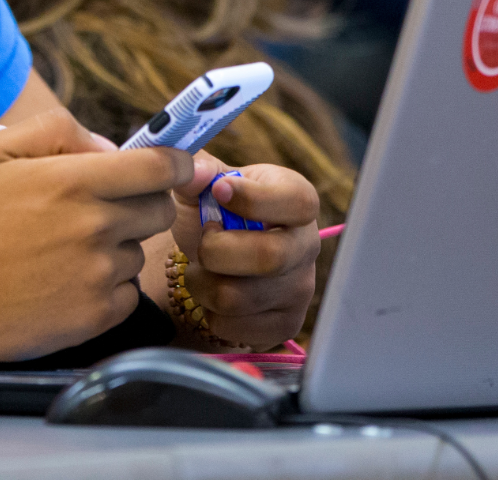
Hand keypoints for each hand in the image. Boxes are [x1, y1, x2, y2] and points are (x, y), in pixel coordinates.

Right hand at [0, 109, 187, 360]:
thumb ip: (58, 129)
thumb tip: (109, 147)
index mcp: (75, 181)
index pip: (160, 167)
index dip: (177, 163)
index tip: (176, 166)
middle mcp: (96, 226)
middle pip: (159, 209)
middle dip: (142, 203)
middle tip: (101, 210)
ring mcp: (99, 274)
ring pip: (140, 252)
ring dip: (118, 247)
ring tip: (67, 251)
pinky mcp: (97, 316)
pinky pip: (128, 293)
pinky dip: (109, 287)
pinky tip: (68, 282)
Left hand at [169, 154, 319, 350]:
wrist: (218, 255)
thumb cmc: (217, 209)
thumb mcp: (207, 182)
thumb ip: (198, 170)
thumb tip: (190, 170)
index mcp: (297, 199)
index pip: (297, 202)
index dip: (255, 200)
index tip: (218, 192)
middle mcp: (307, 245)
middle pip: (269, 257)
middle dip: (216, 250)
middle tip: (202, 240)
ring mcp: (301, 289)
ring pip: (239, 298)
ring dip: (202, 283)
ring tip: (200, 267)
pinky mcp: (285, 324)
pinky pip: (236, 328)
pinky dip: (210, 313)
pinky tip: (213, 292)